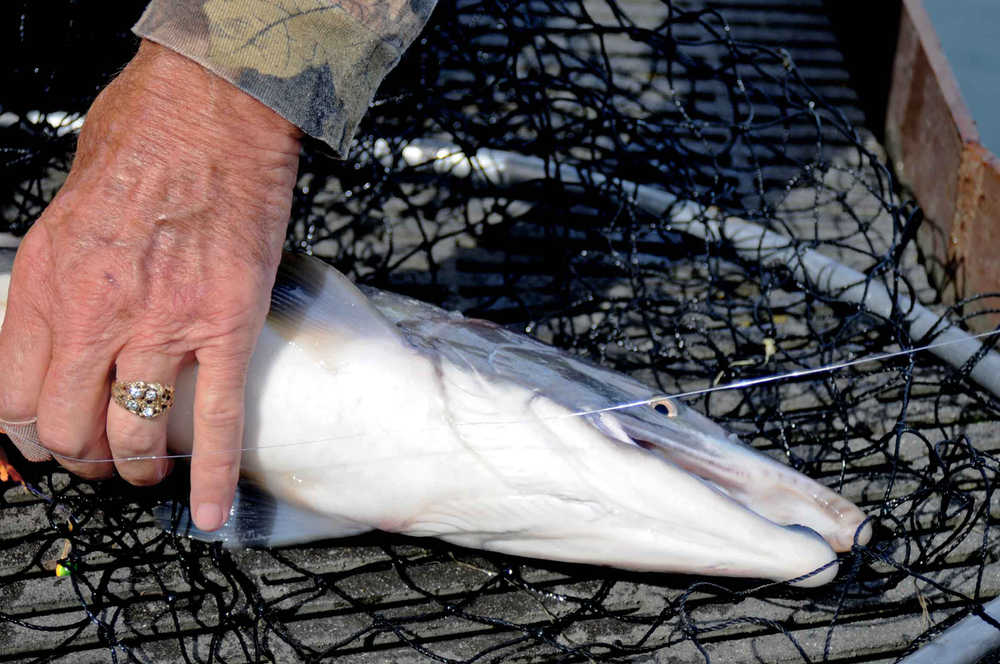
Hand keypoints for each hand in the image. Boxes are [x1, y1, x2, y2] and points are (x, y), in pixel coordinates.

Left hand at [0, 40, 300, 529]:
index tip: (43, 435)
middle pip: (69, 428)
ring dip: (138, 468)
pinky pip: (220, 420)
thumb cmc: (141, 144)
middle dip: (80, 457)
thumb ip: (54, 286)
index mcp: (46, 284)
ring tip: (147, 472)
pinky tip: (216, 513)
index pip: (11, 397)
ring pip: (137, 436)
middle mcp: (96, 314)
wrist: (211, 114)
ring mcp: (164, 326)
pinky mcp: (225, 327)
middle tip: (98, 458)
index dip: (26, 432)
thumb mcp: (58, 215)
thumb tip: (61, 334)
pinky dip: (219, 477)